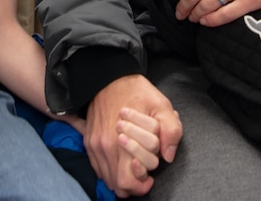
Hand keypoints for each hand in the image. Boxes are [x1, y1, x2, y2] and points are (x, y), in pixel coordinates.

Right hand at [84, 75, 180, 196]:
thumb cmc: (136, 91)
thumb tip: (168, 156)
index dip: (142, 183)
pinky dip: (110, 170)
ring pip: (106, 178)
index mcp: (122, 140)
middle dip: (132, 183)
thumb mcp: (161, 105)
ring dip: (120, 176)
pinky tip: (121, 159)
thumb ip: (171, 131)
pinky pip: (98, 168)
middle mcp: (105, 146)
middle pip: (117, 184)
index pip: (128, 181)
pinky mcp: (89, 141)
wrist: (108, 77)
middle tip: (143, 171)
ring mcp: (94, 144)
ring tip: (132, 165)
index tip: (150, 176)